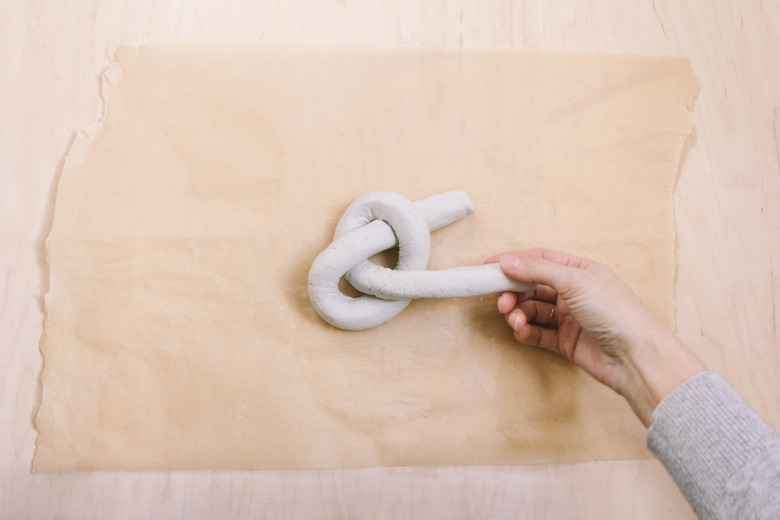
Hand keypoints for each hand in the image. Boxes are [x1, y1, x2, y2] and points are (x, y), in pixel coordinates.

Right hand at [487, 249, 705, 425]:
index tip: (489, 267)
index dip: (514, 262)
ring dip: (519, 313)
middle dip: (513, 292)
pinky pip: (537, 333)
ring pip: (533, 311)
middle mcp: (574, 292)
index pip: (540, 260)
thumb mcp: (575, 281)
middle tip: (501, 301)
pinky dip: (526, 331)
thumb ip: (538, 270)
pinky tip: (522, 331)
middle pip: (532, 286)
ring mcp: (570, 318)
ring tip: (514, 320)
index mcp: (580, 271)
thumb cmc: (617, 313)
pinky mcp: (566, 342)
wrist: (636, 357)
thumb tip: (509, 261)